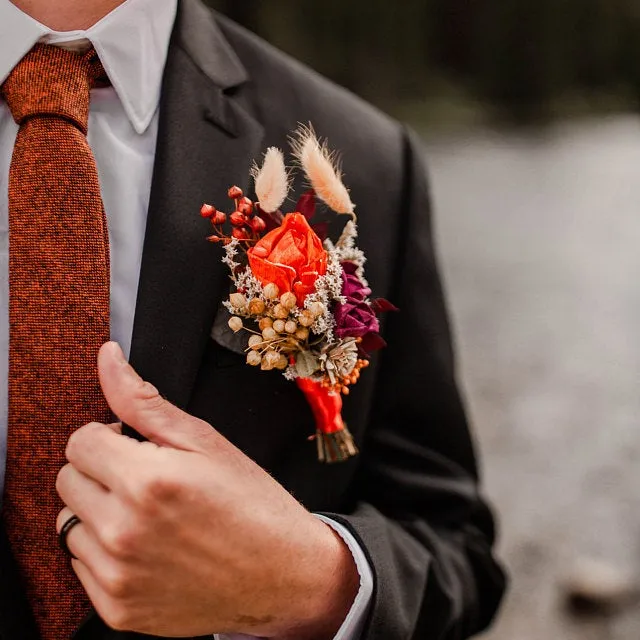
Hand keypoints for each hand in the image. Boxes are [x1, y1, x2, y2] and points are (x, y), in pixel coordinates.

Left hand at [56, 342, 358, 637]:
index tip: (137, 447)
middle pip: (67, 480)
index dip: (110, 437)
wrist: (282, 574)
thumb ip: (143, 401)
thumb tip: (107, 358)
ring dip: (98, 511)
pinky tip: (147, 546)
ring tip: (148, 515)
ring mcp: (117, 575)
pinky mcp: (117, 608)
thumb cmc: (251, 502)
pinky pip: (80, 565)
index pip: (80, 441)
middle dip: (100, 470)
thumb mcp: (205, 441)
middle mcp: (123, 531)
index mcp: (147, 481)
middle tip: (146, 478)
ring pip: (69, 523)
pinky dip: (104, 551)